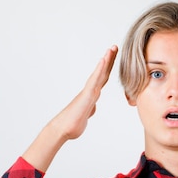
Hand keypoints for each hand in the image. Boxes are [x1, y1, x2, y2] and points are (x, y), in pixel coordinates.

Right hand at [21, 45, 117, 171]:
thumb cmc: (73, 123)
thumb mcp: (86, 114)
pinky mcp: (86, 95)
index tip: (114, 57)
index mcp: (91, 95)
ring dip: (106, 61)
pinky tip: (104, 61)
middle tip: (114, 47)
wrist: (63, 130)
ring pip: (99, 74)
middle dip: (109, 60)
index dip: (108, 68)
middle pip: (102, 73)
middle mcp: (90, 91)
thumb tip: (93, 106)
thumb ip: (90, 108)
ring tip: (111, 49)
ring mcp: (88, 92)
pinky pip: (94, 80)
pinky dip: (99, 70)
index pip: (102, 79)